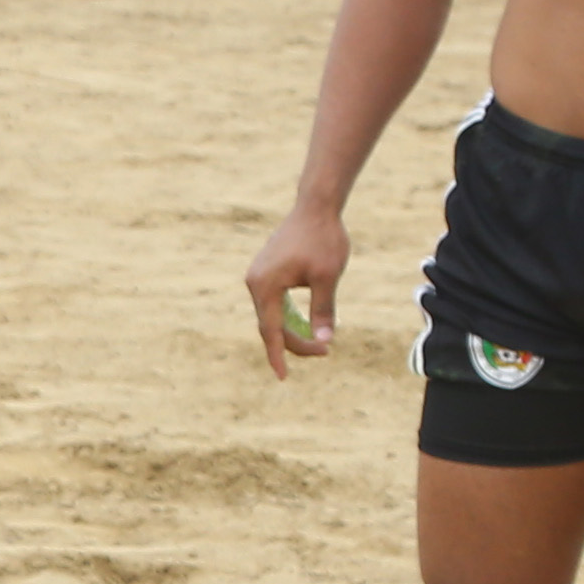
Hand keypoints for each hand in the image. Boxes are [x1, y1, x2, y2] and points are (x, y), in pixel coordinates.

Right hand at [246, 201, 351, 375]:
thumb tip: (323, 340)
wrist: (316, 207)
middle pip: (270, 325)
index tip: (283, 377)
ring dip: (292, 330)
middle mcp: (255, 282)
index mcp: (266, 286)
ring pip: (272, 314)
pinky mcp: (266, 270)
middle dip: (294, 342)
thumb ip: (323, 310)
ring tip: (319, 340)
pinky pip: (273, 302)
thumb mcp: (327, 277)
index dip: (279, 355)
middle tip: (325, 350)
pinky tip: (307, 321)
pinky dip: (289, 315)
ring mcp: (258, 275)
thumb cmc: (323, 239)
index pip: (271, 330)